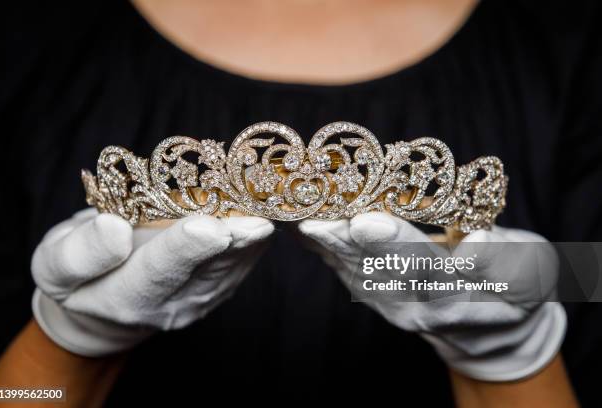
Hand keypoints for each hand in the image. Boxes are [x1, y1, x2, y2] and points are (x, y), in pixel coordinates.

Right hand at [32, 209, 273, 356]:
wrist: (106, 309)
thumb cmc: (79, 279)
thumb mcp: (54, 267)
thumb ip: (79, 255)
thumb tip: (113, 228)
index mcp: (127, 297)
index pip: (159, 272)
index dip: (185, 247)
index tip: (209, 227)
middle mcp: (174, 303)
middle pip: (211, 266)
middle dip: (237, 232)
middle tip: (258, 202)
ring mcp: (204, 296)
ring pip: (238, 261)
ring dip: (253, 226)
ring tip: (266, 191)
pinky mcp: (222, 284)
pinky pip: (247, 257)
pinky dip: (256, 229)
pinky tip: (263, 202)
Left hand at [299, 212, 565, 381]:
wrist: (492, 331)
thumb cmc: (516, 291)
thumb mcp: (530, 273)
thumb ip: (505, 261)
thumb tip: (474, 246)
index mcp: (459, 297)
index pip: (425, 269)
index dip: (395, 244)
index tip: (366, 222)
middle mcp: (418, 308)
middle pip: (377, 269)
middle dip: (343, 240)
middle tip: (313, 213)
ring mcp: (392, 306)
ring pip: (354, 271)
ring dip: (325, 244)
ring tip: (298, 214)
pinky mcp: (376, 298)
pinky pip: (346, 273)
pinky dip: (324, 251)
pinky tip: (302, 230)